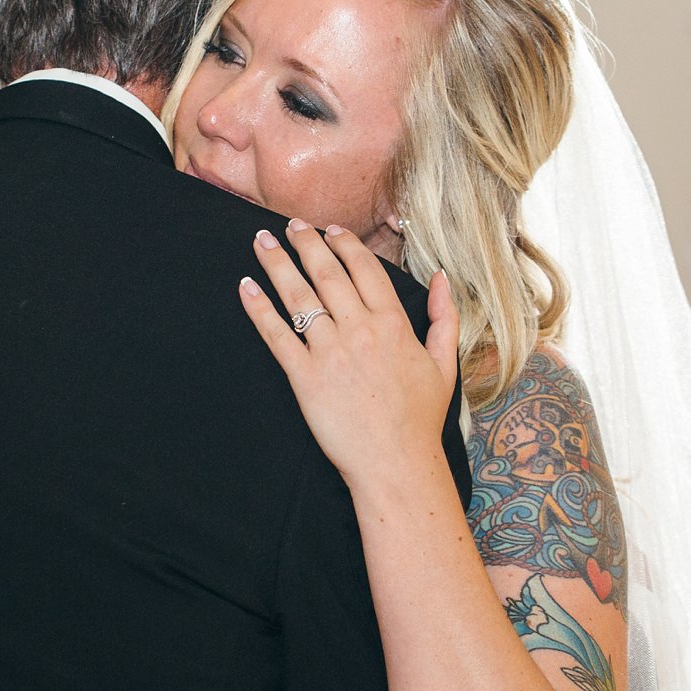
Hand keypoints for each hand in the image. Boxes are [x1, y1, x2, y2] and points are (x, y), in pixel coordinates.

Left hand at [240, 220, 458, 488]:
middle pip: (327, 273)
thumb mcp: (444, 364)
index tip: (329, 229)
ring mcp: (330, 352)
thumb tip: (442, 277)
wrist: (396, 465)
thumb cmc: (419, 419)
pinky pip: (277, 335)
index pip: (364, 269)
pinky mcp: (305, 377)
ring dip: (276, 264)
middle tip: (289, 225)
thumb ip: (445, 317)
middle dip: (305, 244)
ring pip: (299, 296)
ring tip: (260, 242)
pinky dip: (259, 309)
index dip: (344, 244)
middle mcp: (360, 330)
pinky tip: (246, 287)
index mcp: (393, 324)